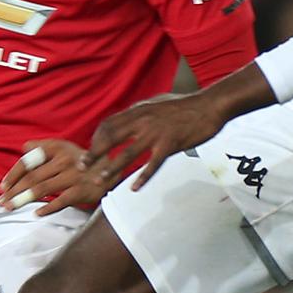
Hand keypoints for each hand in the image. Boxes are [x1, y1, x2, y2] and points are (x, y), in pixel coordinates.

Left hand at [0, 140, 92, 213]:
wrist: (109, 171)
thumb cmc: (81, 161)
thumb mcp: (64, 147)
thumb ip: (43, 147)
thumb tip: (23, 147)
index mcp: (56, 148)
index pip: (28, 161)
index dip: (13, 174)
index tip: (3, 187)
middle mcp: (63, 159)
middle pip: (32, 177)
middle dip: (14, 191)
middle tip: (1, 202)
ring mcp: (73, 175)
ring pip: (41, 189)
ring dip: (23, 200)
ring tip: (11, 207)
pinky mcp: (81, 190)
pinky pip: (60, 201)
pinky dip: (47, 208)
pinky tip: (36, 213)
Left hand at [72, 91, 229, 204]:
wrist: (210, 105)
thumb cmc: (186, 106)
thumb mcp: (157, 104)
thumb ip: (142, 112)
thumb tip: (131, 118)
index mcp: (139, 110)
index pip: (109, 124)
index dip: (96, 138)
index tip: (91, 150)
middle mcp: (143, 120)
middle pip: (111, 138)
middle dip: (95, 153)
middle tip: (83, 166)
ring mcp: (156, 133)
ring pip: (127, 153)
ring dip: (112, 168)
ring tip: (100, 180)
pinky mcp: (170, 144)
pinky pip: (153, 164)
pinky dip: (143, 177)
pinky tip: (135, 188)